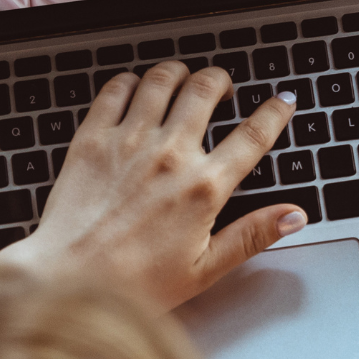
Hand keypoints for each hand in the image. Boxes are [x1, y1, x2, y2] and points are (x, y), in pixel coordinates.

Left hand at [0, 62, 307, 311]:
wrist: (65, 282)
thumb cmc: (132, 285)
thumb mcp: (203, 269)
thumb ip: (251, 236)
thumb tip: (294, 216)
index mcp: (203, 188)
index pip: (253, 135)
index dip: (275, 112)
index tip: (283, 101)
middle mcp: (170, 155)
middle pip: (206, 89)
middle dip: (221, 80)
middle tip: (223, 88)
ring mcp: (129, 142)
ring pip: (163, 79)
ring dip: (179, 74)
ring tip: (182, 81)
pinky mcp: (92, 139)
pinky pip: (116, 89)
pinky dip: (131, 82)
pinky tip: (135, 91)